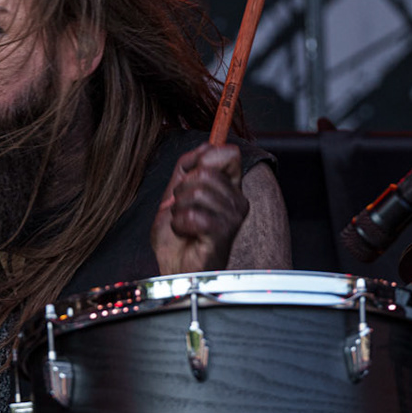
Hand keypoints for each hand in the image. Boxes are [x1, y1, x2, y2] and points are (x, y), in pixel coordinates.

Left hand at [151, 143, 249, 274]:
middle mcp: (237, 201)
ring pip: (196, 192)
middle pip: (205, 172)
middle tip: (182, 209)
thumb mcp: (176, 192)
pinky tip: (185, 234)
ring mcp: (233, 218)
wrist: (174, 267)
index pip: (229, 153)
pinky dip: (179, 224)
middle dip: (181, 190)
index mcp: (229, 188)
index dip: (202, 158)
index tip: (187, 176)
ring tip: (183, 223)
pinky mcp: (223, 234)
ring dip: (178, 210)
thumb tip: (204, 146)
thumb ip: (187, 166)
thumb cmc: (178, 235)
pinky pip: (193, 216)